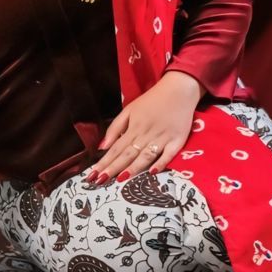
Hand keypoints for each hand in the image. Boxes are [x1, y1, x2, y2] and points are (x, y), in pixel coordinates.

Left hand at [87, 70, 200, 185]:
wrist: (178, 89)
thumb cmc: (152, 100)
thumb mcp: (130, 109)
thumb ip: (116, 127)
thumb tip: (103, 146)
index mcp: (134, 127)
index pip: (116, 148)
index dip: (104, 162)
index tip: (93, 175)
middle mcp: (146, 134)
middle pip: (127, 154)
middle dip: (113, 168)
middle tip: (99, 181)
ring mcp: (162, 138)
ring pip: (145, 156)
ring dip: (133, 168)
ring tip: (120, 180)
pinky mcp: (178, 141)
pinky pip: (168, 154)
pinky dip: (161, 163)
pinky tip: (152, 173)